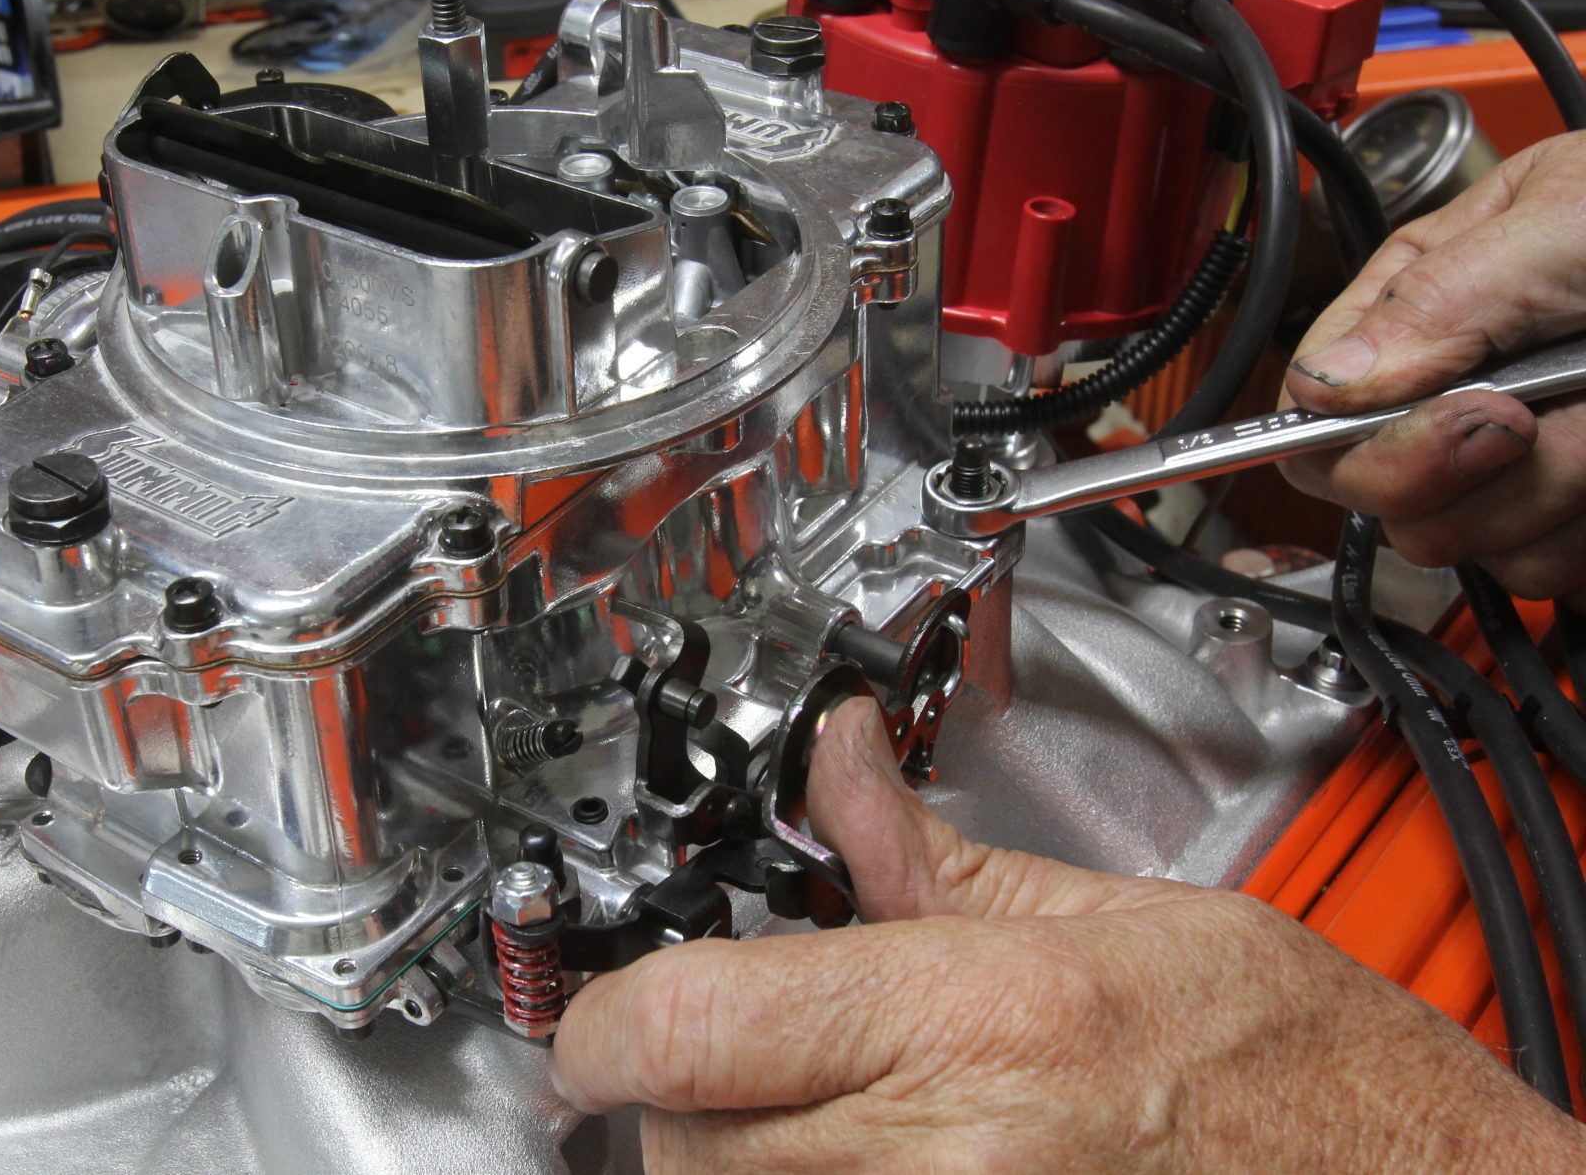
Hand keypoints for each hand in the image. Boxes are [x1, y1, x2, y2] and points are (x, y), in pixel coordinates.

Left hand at [550, 699, 1583, 1171]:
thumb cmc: (1304, 1077)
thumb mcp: (1111, 918)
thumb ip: (930, 855)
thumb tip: (840, 764)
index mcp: (970, 1020)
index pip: (681, 1025)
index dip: (599, 1022)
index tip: (595, 1016)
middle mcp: (940, 1158)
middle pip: (680, 1138)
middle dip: (676, 1093)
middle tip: (731, 1049)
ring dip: (732, 1165)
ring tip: (807, 1116)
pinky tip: (858, 1163)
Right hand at [1282, 131, 1585, 603]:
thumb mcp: (1576, 218)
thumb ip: (1443, 296)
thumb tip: (1326, 383)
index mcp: (1435, 293)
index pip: (1319, 402)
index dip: (1362, 435)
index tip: (1463, 421)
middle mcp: (1468, 379)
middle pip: (1380, 487)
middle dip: (1469, 468)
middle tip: (1537, 420)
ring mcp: (1529, 454)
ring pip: (1468, 538)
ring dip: (1559, 493)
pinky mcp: (1584, 512)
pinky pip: (1547, 568)